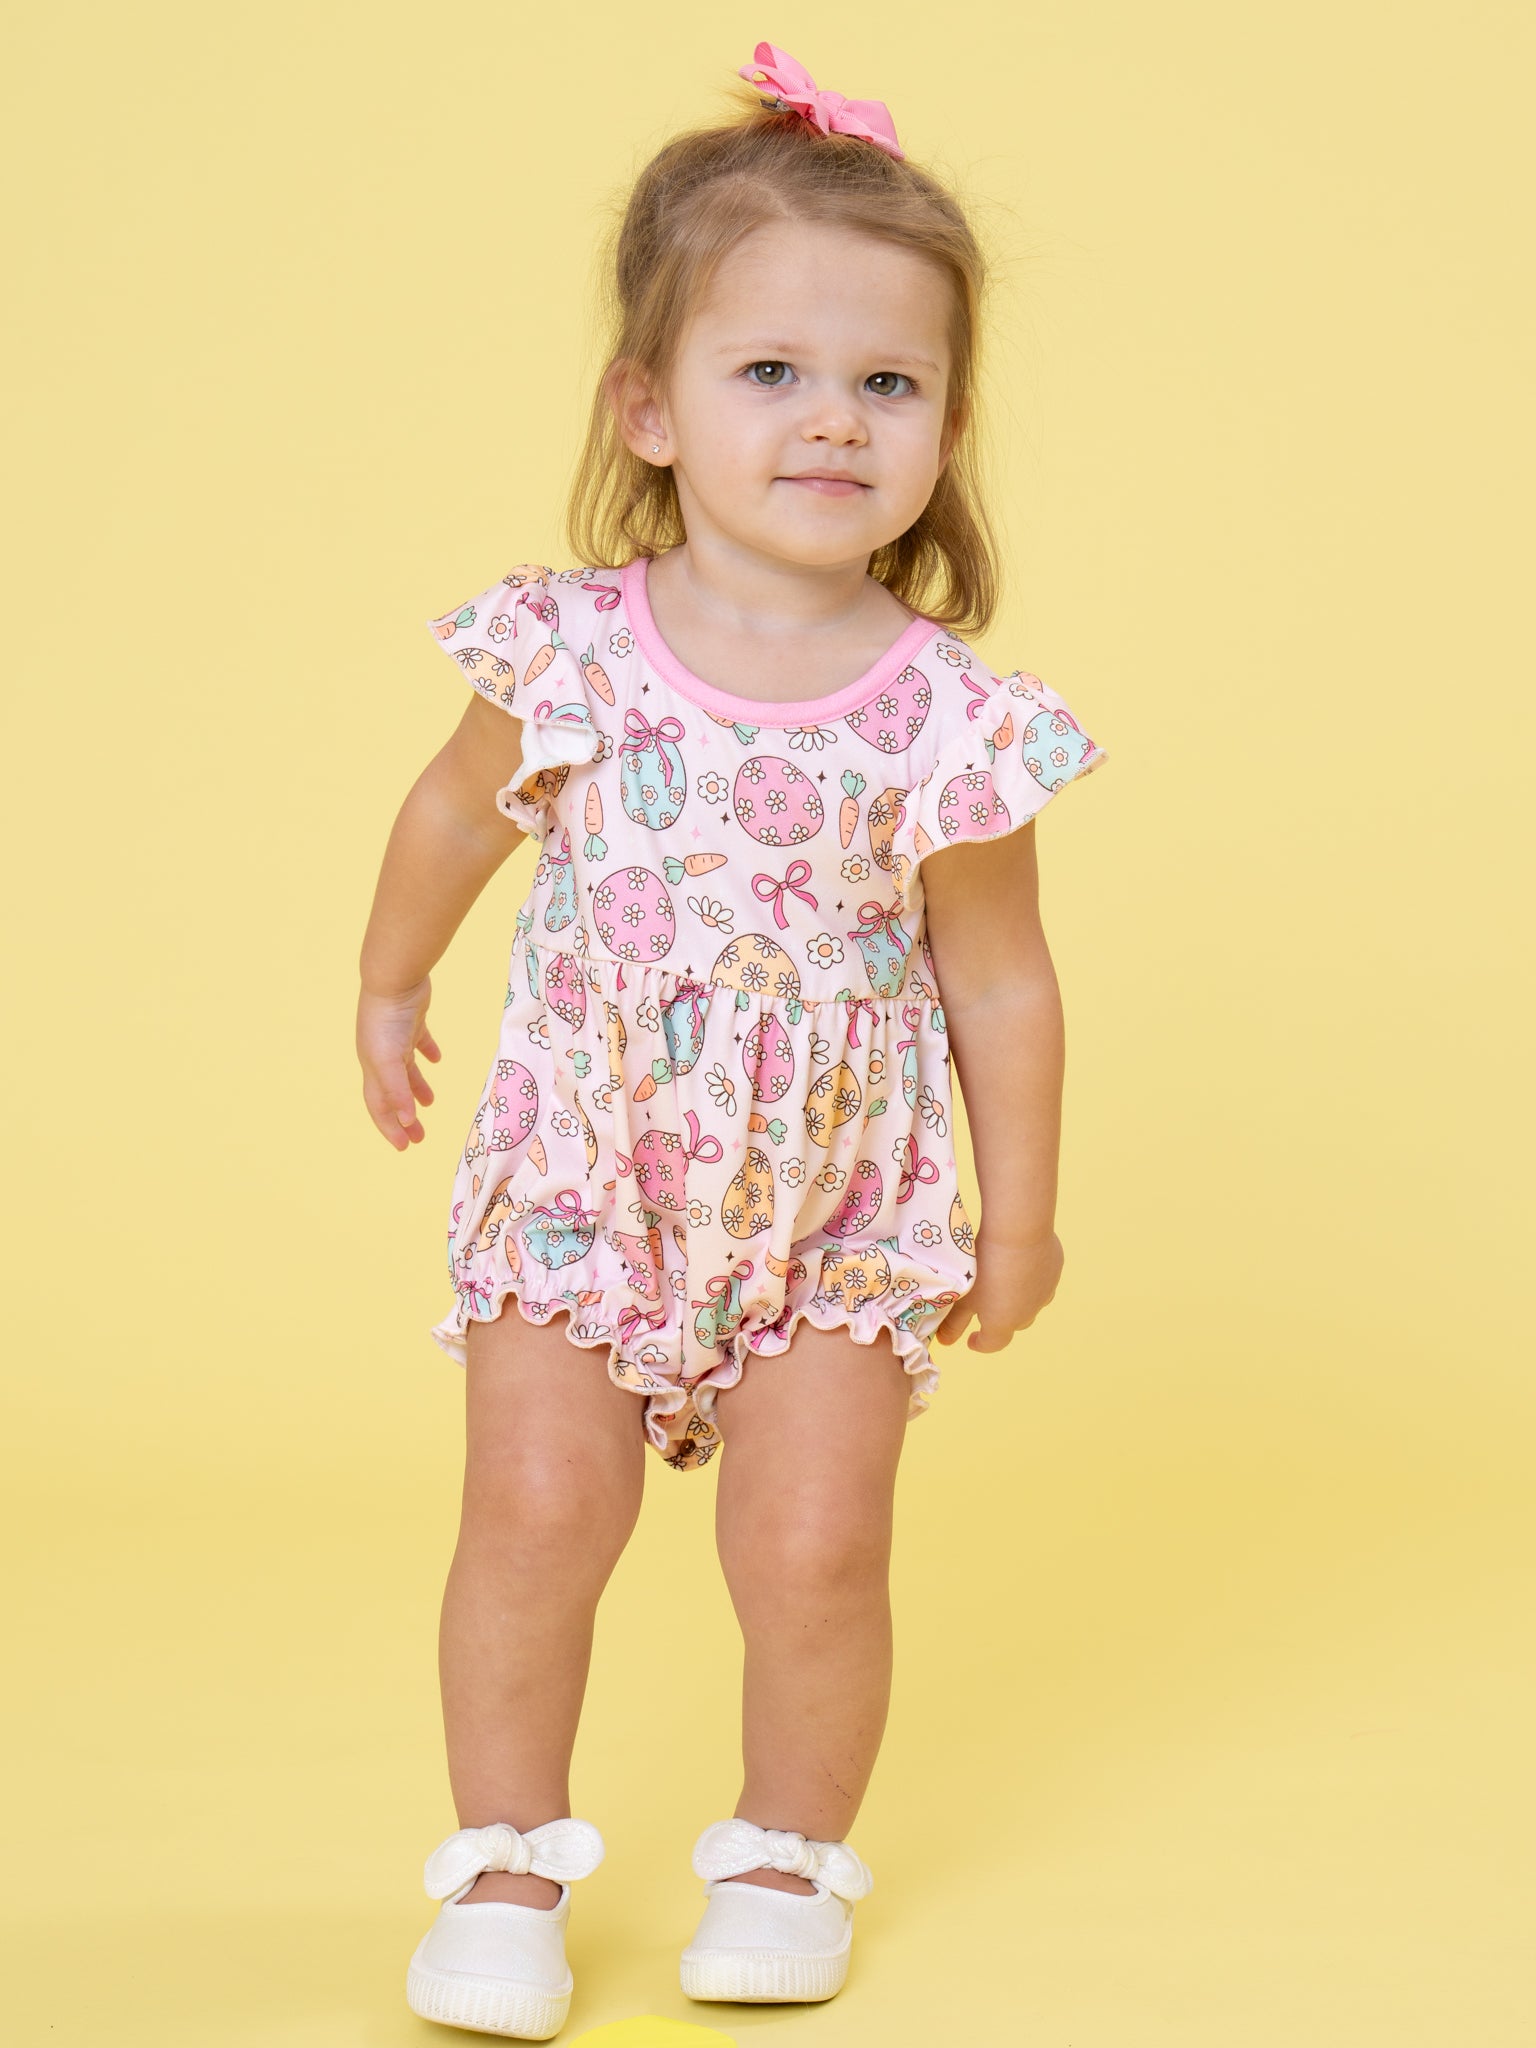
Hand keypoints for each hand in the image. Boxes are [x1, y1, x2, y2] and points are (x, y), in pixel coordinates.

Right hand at [357, 976, 442, 1149]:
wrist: (394, 978)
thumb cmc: (387, 1020)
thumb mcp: (389, 1060)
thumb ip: (397, 1090)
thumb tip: (406, 1121)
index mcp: (373, 1067)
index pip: (378, 1105)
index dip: (389, 1127)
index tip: (404, 1147)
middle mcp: (381, 1055)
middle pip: (392, 1093)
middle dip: (404, 1117)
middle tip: (419, 1138)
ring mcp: (395, 1038)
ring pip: (406, 1071)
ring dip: (417, 1089)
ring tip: (430, 1103)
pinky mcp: (411, 1021)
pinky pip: (419, 1042)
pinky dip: (427, 1053)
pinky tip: (437, 1060)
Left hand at [934, 1230, 1063, 1351]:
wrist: (1020, 1231)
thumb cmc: (985, 1266)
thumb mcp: (963, 1296)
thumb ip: (954, 1322)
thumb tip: (944, 1341)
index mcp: (1004, 1323)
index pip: (993, 1343)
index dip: (981, 1343)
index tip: (971, 1339)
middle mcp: (1029, 1313)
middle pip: (1014, 1323)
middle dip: (1001, 1319)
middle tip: (985, 1306)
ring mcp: (1045, 1291)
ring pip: (1032, 1303)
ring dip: (1019, 1299)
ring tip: (1004, 1283)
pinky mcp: (1055, 1270)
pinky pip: (1042, 1281)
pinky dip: (1031, 1278)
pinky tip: (1021, 1263)